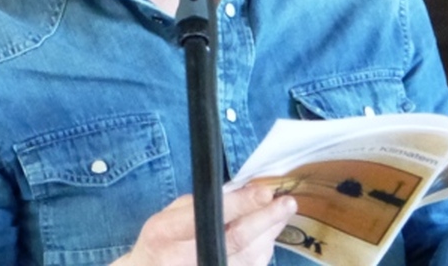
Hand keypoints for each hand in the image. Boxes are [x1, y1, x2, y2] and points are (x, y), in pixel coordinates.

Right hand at [111, 185, 297, 265]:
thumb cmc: (160, 241)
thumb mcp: (169, 215)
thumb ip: (200, 202)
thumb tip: (241, 189)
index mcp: (166, 231)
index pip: (210, 216)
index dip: (241, 203)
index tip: (265, 191)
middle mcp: (183, 259)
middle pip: (236, 240)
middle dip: (266, 220)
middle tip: (288, 203)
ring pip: (248, 259)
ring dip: (269, 235)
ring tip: (281, 215)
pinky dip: (262, 254)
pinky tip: (267, 237)